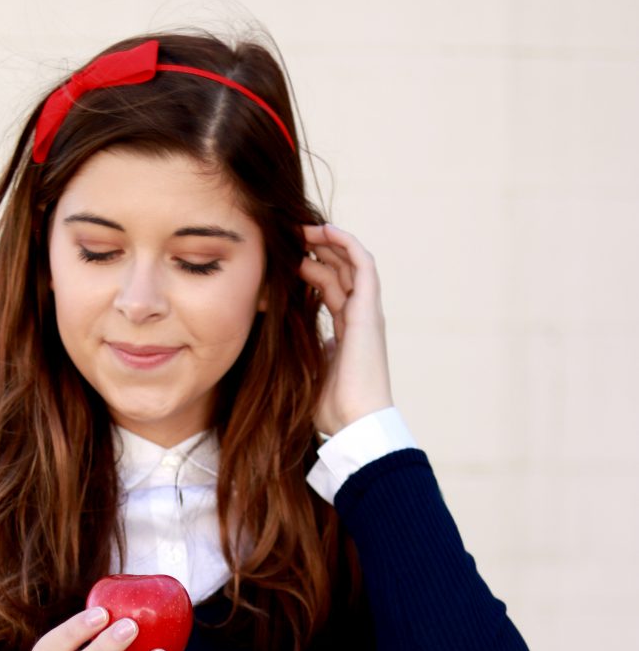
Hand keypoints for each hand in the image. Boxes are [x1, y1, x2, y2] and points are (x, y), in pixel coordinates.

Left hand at [297, 222, 394, 436]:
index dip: (311, 271)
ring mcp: (367, 312)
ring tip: (303, 228)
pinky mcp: (369, 310)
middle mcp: (360, 318)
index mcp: (348, 332)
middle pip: (340, 271)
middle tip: (289, 236)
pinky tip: (324, 230)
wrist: (355, 422)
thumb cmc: (332, 410)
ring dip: (329, 241)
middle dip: (317, 250)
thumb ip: (300, 353)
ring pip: (351, 262)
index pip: (332, 290)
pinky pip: (362, 264)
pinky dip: (346, 243)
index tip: (284, 260)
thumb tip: (280, 343)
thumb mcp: (307, 373)